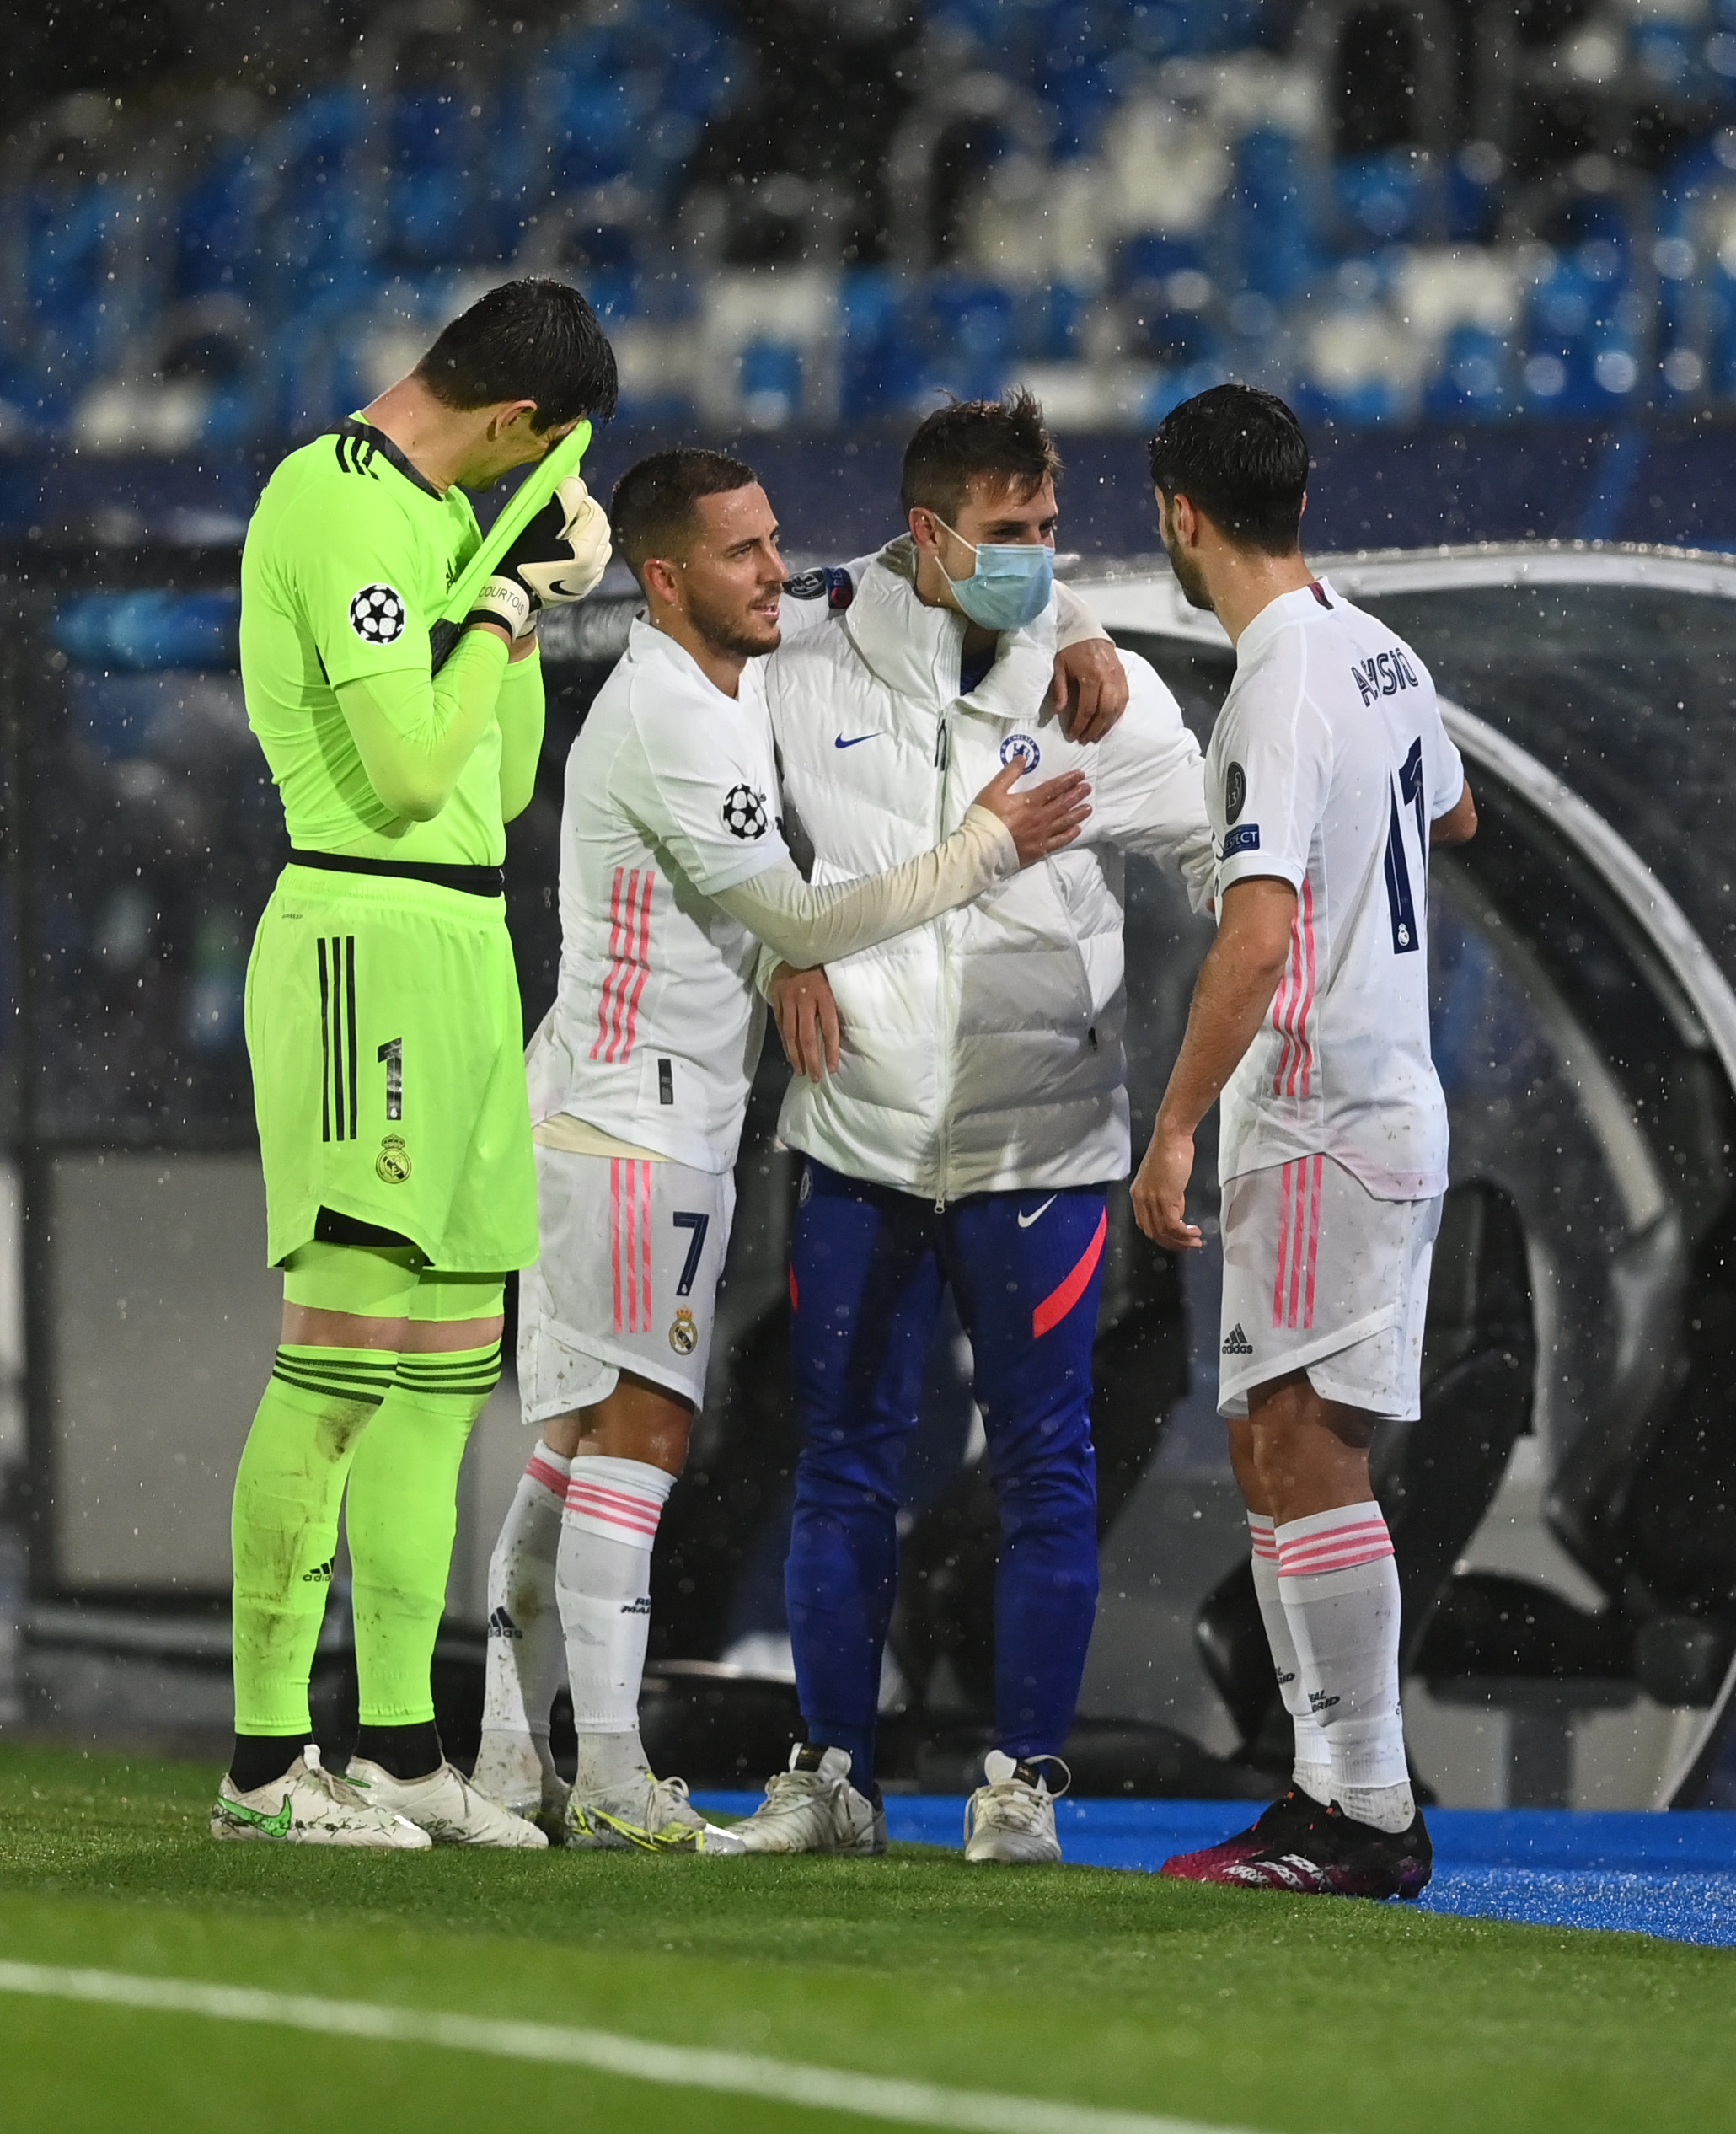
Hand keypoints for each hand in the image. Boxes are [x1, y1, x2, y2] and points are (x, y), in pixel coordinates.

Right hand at [468, 477, 611, 636]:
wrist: (512, 595)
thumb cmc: (521, 560)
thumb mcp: (538, 528)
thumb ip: (561, 504)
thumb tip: (577, 483)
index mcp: (586, 552)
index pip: (596, 512)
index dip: (580, 502)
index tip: (561, 503)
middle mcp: (596, 566)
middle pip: (602, 527)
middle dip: (584, 516)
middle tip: (560, 517)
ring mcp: (592, 578)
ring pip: (601, 543)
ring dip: (587, 532)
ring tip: (564, 533)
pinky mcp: (586, 586)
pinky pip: (596, 560)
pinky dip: (587, 549)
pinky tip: (568, 549)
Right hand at [769, 962, 841, 1080]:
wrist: (797, 948)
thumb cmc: (823, 969)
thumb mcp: (834, 984)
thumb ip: (834, 1007)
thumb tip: (842, 1035)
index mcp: (824, 995)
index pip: (829, 1029)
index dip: (830, 1051)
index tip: (832, 1068)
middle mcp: (805, 999)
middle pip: (808, 1036)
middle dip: (812, 1059)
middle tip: (814, 1077)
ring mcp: (788, 999)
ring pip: (791, 1034)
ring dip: (796, 1056)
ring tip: (801, 1071)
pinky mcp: (776, 998)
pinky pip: (781, 1026)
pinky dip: (785, 1043)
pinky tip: (790, 1055)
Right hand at [972, 759, 1091, 866]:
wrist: (981, 847)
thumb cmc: (986, 817)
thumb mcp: (993, 790)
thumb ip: (1010, 773)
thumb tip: (1023, 757)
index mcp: (1030, 801)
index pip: (1054, 788)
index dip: (1068, 780)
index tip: (1080, 775)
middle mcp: (1040, 817)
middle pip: (1063, 804)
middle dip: (1077, 794)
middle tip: (1088, 788)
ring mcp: (1042, 834)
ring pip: (1065, 822)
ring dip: (1078, 813)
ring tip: (1089, 807)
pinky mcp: (1039, 849)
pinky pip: (1059, 841)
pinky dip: (1069, 835)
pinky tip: (1078, 830)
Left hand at [1051, 637, 1128, 744]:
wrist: (1087, 629)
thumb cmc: (1070, 648)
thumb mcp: (1059, 667)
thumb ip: (1060, 689)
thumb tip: (1059, 711)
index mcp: (1091, 675)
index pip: (1087, 708)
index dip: (1080, 725)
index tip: (1073, 735)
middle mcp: (1108, 678)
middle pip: (1104, 711)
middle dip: (1095, 729)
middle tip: (1085, 740)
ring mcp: (1118, 677)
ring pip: (1117, 708)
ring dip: (1107, 725)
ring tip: (1097, 735)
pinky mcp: (1123, 676)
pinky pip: (1124, 700)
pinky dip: (1116, 714)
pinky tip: (1108, 722)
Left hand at [1130, 1116, 1203, 1249]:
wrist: (1172, 1137)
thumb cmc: (1171, 1152)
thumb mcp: (1166, 1179)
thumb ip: (1170, 1197)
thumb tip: (1179, 1212)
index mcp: (1138, 1194)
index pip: (1145, 1224)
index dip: (1161, 1236)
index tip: (1176, 1239)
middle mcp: (1141, 1199)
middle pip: (1153, 1232)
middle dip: (1172, 1243)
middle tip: (1188, 1246)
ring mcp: (1152, 1200)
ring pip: (1164, 1232)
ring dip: (1182, 1241)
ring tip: (1196, 1242)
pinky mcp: (1165, 1198)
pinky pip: (1174, 1225)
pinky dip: (1185, 1233)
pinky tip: (1195, 1233)